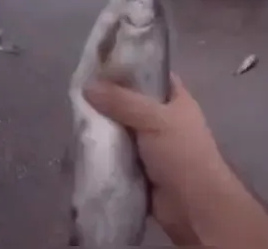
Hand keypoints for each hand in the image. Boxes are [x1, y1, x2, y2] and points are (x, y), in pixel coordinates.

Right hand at [84, 73, 225, 242]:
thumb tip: (87, 86)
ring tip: (74, 115)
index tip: (100, 61)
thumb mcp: (154, 119)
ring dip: (102, 125)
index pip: (151, 74)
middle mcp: (163, 119)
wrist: (193, 206)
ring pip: (120, 126)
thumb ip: (121, 100)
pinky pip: (115, 150)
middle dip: (107, 97)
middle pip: (130, 100)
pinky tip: (82, 141)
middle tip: (78, 90)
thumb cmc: (182, 154)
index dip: (129, 66)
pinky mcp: (138, 166)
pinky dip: (102, 148)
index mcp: (176, 100)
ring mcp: (150, 144)